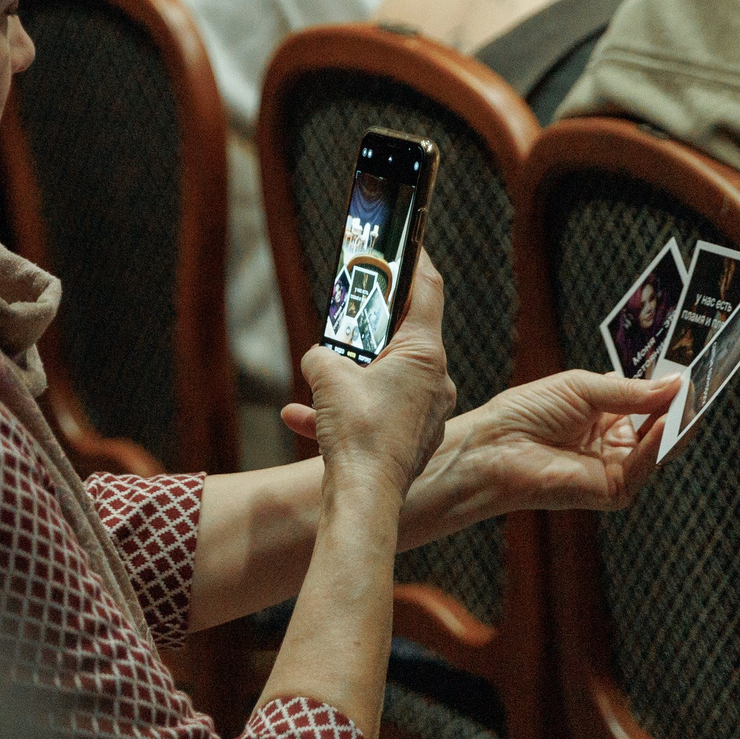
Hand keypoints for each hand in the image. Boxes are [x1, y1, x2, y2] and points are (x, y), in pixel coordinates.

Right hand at [286, 252, 456, 501]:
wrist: (364, 500)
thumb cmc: (356, 434)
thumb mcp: (326, 375)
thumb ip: (321, 353)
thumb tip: (320, 355)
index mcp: (424, 355)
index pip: (426, 290)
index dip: (417, 260)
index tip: (411, 238)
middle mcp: (436, 380)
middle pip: (405, 336)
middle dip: (372, 325)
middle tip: (350, 310)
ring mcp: (426, 412)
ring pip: (387, 378)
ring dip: (353, 374)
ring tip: (320, 379)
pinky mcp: (412, 439)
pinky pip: (377, 413)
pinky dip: (345, 411)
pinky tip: (303, 419)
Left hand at [414, 370, 680, 519]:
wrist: (494, 445)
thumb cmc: (527, 412)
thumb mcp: (583, 388)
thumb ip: (631, 391)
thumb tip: (679, 384)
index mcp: (608, 413)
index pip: (651, 400)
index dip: (671, 386)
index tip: (693, 367)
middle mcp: (616, 441)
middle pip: (662, 423)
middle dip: (681, 404)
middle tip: (701, 381)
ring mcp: (616, 466)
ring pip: (660, 446)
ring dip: (676, 422)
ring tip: (690, 398)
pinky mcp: (612, 490)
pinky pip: (644, 466)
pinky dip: (658, 445)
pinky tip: (666, 423)